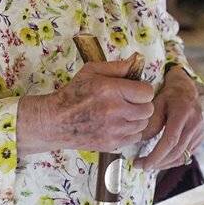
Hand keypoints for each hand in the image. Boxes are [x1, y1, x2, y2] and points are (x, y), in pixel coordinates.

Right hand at [17, 59, 154, 156]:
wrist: (55, 121)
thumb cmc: (74, 93)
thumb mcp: (92, 71)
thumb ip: (117, 66)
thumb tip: (137, 60)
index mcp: (111, 90)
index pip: (147, 92)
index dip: (142, 90)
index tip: (135, 90)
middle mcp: (114, 111)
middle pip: (148, 110)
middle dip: (142, 104)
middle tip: (130, 101)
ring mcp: (113, 130)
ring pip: (143, 124)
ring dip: (137, 118)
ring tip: (123, 113)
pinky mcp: (111, 144)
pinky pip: (135, 138)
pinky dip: (130, 131)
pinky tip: (119, 125)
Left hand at [134, 66, 202, 170]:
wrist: (186, 90)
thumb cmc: (168, 95)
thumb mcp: (156, 102)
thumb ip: (151, 121)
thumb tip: (142, 142)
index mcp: (183, 112)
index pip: (171, 140)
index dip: (157, 155)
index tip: (143, 164)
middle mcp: (195, 123)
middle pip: (177, 152)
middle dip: (158, 163)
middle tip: (141, 166)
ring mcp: (199, 131)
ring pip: (182, 156)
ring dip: (165, 164)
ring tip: (149, 164)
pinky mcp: (200, 137)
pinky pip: (187, 155)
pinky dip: (173, 160)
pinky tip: (161, 160)